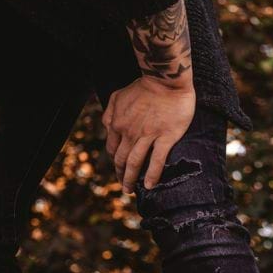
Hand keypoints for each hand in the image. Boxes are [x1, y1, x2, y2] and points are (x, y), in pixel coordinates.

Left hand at [103, 76, 195, 192]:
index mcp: (117, 123)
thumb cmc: (143, 87)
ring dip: (130, 179)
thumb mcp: (117, 97)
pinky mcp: (164, 137)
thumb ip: (110, 113)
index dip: (114, 161)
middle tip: (123, 186)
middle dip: (120, 174)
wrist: (165, 81)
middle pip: (120, 159)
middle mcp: (128, 132)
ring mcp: (146, 136)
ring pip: (134, 163)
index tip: (118, 168)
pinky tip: (150, 186)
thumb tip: (106, 127)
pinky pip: (156, 160)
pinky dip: (152, 175)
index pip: (112, 148)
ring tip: (130, 190)